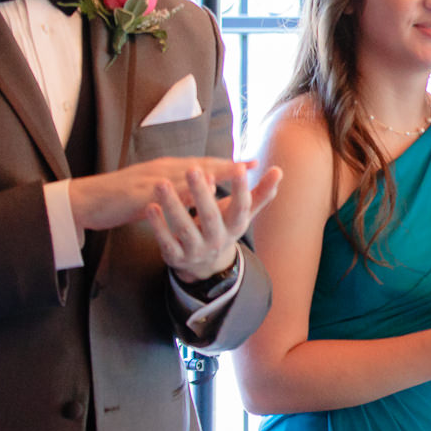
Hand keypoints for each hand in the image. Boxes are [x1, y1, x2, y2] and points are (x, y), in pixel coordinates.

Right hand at [70, 156, 261, 230]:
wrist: (86, 201)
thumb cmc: (120, 198)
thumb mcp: (154, 192)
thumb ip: (178, 190)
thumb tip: (201, 190)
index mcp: (166, 169)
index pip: (202, 164)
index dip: (227, 165)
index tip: (252, 164)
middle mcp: (161, 169)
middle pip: (199, 165)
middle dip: (226, 165)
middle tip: (250, 165)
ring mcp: (148, 180)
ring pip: (183, 174)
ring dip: (208, 173)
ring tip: (231, 173)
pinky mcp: (135, 194)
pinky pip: (160, 192)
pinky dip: (178, 191)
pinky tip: (192, 193)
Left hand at [142, 159, 282, 283]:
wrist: (204, 263)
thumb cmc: (223, 227)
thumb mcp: (242, 214)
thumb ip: (260, 192)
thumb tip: (279, 170)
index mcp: (235, 226)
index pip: (242, 207)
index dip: (241, 188)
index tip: (240, 167)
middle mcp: (217, 240)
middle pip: (210, 217)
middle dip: (201, 193)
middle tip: (193, 169)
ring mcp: (196, 250)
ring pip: (184, 229)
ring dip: (173, 206)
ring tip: (161, 184)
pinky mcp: (176, 257)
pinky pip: (166, 242)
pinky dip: (158, 226)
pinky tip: (151, 207)